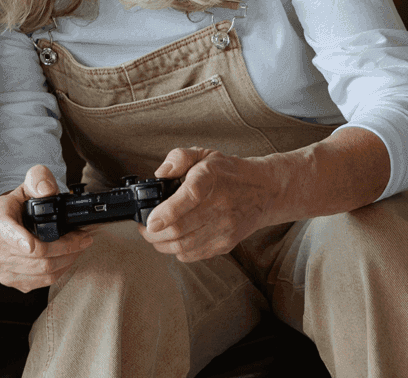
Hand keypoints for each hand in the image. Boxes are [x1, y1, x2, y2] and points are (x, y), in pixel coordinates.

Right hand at [0, 164, 93, 291]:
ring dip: (68, 260)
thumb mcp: (28, 184)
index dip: (20, 240)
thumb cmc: (20, 203)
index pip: (7, 232)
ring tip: (80, 247)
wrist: (9, 222)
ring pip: (43, 271)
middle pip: (37, 255)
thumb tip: (47, 191)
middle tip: (84, 238)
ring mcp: (2, 266)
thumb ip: (38, 179)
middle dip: (67, 247)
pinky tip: (67, 258)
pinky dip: (61, 270)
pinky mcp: (12, 280)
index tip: (31, 245)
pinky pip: (42, 282)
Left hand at [141, 147, 275, 262]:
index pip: (189, 198)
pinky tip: (172, 240)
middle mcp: (220, 206)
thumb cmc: (228, 172)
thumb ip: (178, 158)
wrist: (264, 191)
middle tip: (143, 227)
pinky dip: (177, 251)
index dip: (167, 212)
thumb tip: (159, 174)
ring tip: (154, 235)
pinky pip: (195, 254)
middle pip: (182, 229)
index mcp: (210, 178)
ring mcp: (225, 228)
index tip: (150, 220)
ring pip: (185, 246)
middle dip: (155, 233)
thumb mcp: (203, 154)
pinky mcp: (226, 244)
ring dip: (163, 244)